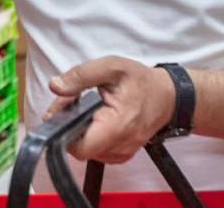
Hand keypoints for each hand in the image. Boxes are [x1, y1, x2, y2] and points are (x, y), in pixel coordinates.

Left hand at [44, 56, 175, 163]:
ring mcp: (121, 153)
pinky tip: (96, 119)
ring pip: (87, 150)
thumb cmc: (141, 81)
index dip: (64, 129)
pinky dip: (91, 136)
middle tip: (74, 104)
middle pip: (79, 147)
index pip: (79, 147)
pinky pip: (96, 151)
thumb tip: (56, 86)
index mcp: (117, 125)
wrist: (167, 96)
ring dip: (80, 131)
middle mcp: (120, 145)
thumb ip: (80, 75)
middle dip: (69, 126)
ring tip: (88, 108)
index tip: (64, 110)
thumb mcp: (111, 66)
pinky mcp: (121, 155)